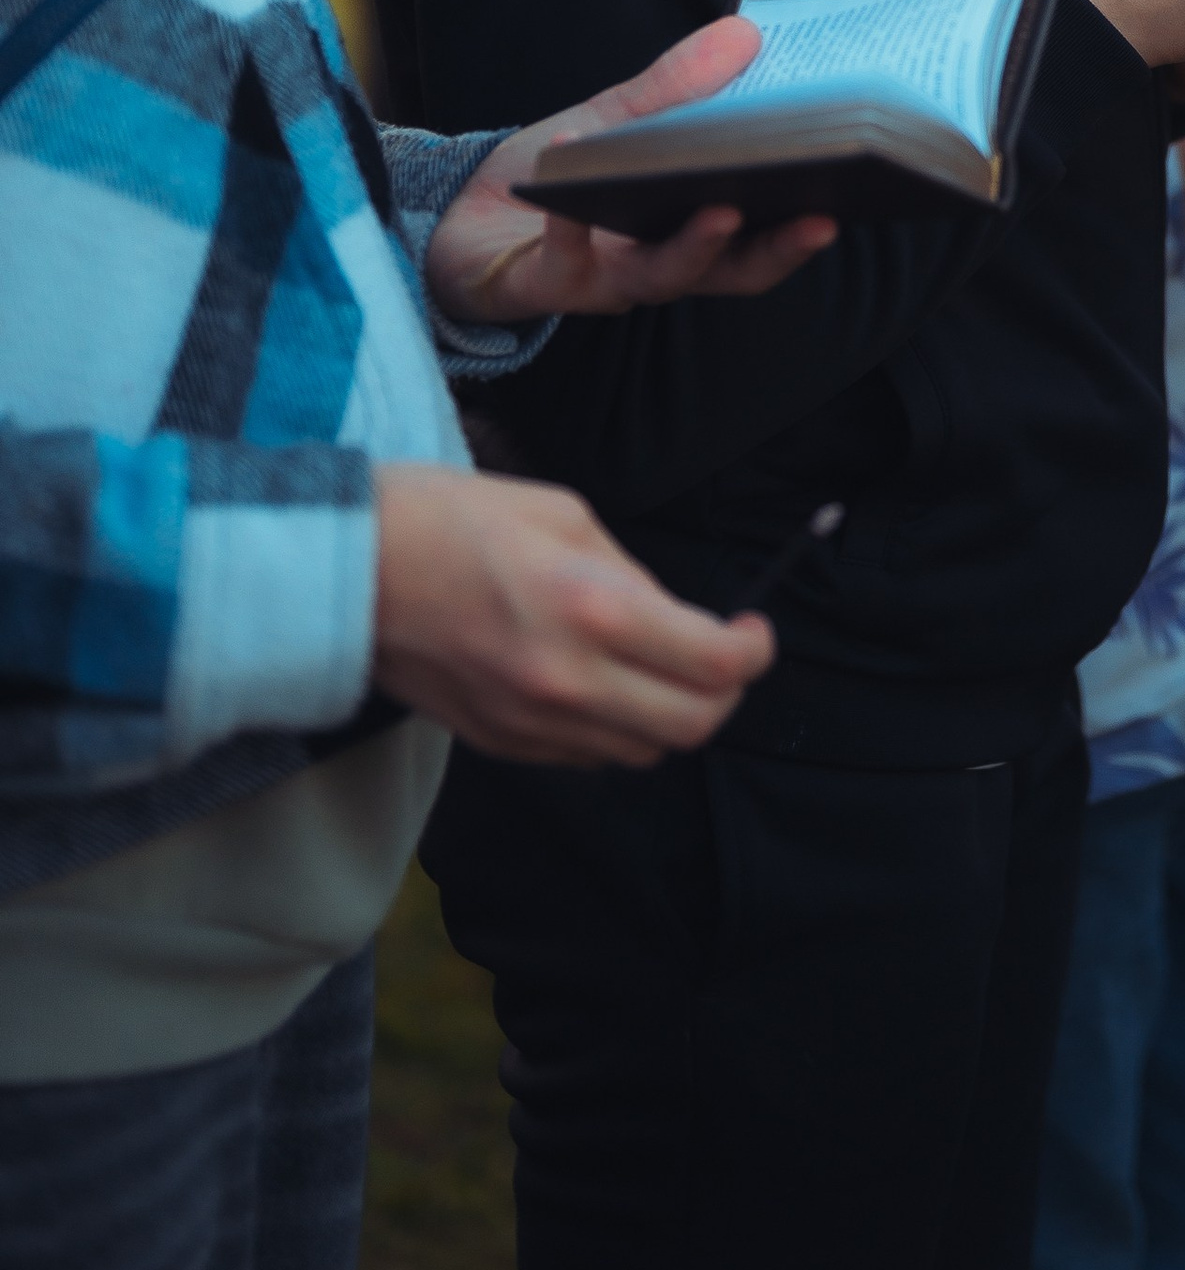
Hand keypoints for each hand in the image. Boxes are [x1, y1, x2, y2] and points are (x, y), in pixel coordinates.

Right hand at [372, 466, 772, 766]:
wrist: (346, 570)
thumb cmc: (449, 519)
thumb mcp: (562, 514)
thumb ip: (628, 574)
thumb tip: (670, 616)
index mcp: (592, 610)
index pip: (713, 665)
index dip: (752, 652)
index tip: (752, 631)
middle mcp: (569, 681)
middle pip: (690, 726)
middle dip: (723, 693)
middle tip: (719, 655)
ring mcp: (531, 723)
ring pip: (642, 751)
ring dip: (667, 714)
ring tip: (658, 667)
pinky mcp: (499, 744)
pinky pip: (586, 756)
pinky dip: (612, 728)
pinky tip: (599, 683)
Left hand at [426, 18, 839, 324]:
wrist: (458, 217)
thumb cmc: (554, 176)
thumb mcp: (616, 119)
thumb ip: (676, 86)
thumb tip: (745, 32)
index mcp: (684, 230)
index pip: (760, 239)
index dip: (804, 229)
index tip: (850, 196)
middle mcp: (654, 268)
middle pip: (729, 271)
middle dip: (775, 247)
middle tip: (817, 216)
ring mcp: (601, 282)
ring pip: (660, 278)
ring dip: (693, 244)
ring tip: (719, 202)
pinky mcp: (543, 284)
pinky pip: (562, 259)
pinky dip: (568, 215)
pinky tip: (567, 162)